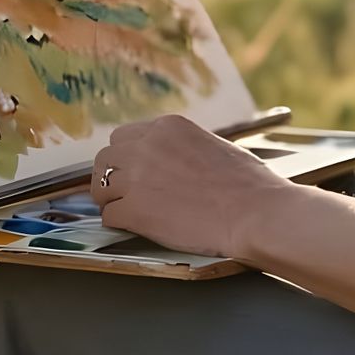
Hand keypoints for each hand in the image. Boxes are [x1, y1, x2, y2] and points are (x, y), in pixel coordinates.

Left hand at [88, 114, 290, 258]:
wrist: (254, 213)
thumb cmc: (248, 184)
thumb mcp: (213, 145)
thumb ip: (183, 147)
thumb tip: (174, 159)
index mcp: (168, 127)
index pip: (125, 136)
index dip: (127, 157)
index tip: (134, 172)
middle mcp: (147, 146)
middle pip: (105, 158)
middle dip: (111, 176)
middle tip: (122, 193)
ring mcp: (137, 178)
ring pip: (99, 186)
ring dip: (110, 200)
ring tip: (127, 212)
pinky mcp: (134, 211)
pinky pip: (108, 216)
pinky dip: (118, 224)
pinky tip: (136, 228)